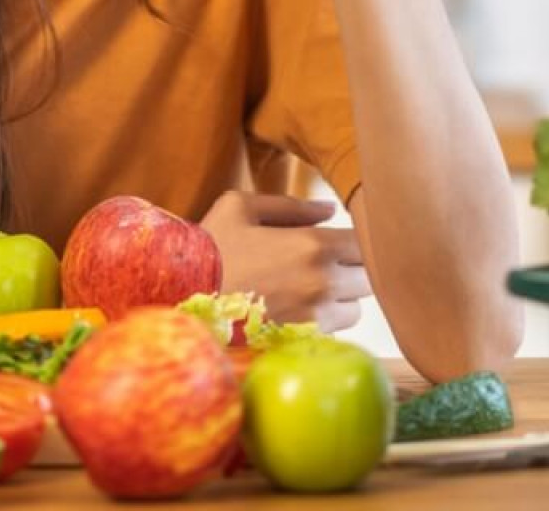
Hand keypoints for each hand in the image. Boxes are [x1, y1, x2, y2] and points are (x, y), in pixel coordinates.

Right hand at [199, 191, 372, 331]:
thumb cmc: (209, 248)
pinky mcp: (302, 344)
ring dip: (341, 300)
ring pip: (355, 309)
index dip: (353, 241)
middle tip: (324, 266)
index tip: (335, 242)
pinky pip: (333, 334)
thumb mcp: (240, 208)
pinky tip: (296, 313)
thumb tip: (330, 209)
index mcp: (313, 244)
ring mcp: (315, 318)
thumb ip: (292, 205)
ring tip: (310, 291)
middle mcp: (323, 283)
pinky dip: (323, 324)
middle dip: (351, 270)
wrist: (180, 299)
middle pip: (368, 278)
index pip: (365, 243)